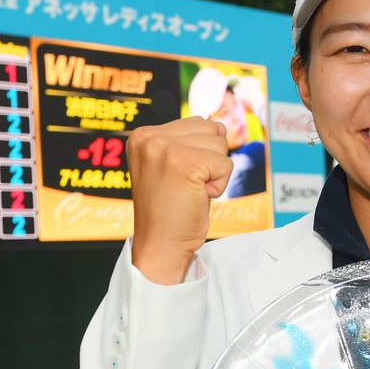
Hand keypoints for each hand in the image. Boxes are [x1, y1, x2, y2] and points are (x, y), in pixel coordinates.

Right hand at [127, 116, 233, 284]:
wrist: (160, 246)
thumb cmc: (169, 211)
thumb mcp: (172, 166)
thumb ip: (189, 142)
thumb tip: (222, 127)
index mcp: (142, 135)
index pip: (197, 123)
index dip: (199, 154)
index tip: (176, 179)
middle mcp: (149, 137)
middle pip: (211, 129)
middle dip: (209, 160)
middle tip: (185, 187)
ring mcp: (165, 149)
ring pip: (221, 144)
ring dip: (214, 173)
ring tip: (190, 192)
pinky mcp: (185, 163)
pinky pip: (226, 165)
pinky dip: (219, 186)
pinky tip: (197, 198)